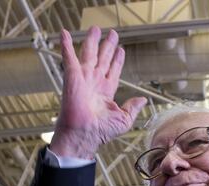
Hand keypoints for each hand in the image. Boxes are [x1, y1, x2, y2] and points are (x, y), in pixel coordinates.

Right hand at [50, 27, 146, 158]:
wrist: (84, 134)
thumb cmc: (101, 132)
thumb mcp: (124, 120)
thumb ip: (133, 108)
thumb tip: (143, 100)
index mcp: (106, 91)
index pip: (113, 70)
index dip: (117, 60)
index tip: (121, 50)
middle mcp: (95, 82)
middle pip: (102, 58)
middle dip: (107, 46)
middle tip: (112, 34)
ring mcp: (83, 78)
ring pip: (89, 54)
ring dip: (92, 41)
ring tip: (96, 28)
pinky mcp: (72, 76)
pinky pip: (69, 57)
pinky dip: (66, 45)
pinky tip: (65, 33)